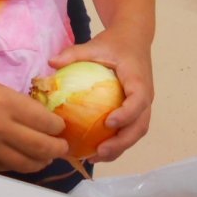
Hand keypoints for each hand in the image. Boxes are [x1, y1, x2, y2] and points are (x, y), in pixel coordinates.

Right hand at [0, 73, 69, 172]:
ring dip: (43, 161)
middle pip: (41, 146)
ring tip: (48, 156)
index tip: (61, 126)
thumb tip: (47, 121)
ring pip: (27, 164)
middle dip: (58, 148)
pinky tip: (26, 159)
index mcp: (6, 103)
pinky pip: (9, 168)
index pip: (45, 122)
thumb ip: (22, 106)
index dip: (58, 127)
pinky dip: (22, 165)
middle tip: (63, 146)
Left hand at [49, 28, 153, 162]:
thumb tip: (51, 63)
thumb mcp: (95, 45)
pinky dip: (117, 143)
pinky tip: (95, 150)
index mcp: (138, 79)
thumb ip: (74, 54)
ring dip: (119, 148)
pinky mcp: (137, 110)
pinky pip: (130, 130)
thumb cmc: (115, 43)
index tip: (109, 123)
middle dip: (122, 143)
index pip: (138, 100)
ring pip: (136, 132)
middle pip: (140, 125)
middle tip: (99, 152)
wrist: (134, 38)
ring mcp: (143, 105)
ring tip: (95, 158)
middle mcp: (145, 96)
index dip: (126, 114)